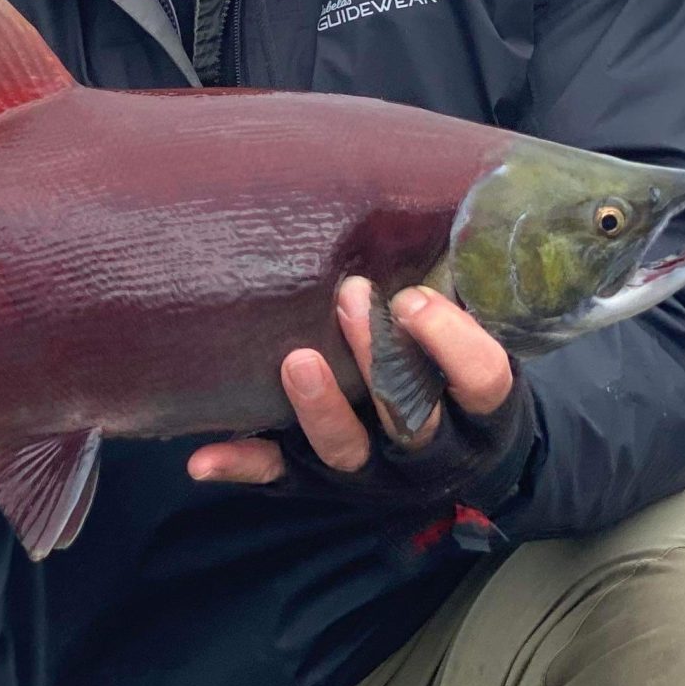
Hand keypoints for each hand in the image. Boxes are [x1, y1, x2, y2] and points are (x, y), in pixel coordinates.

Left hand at [186, 277, 514, 485]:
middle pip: (412, 417)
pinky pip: (280, 475)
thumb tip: (433, 204)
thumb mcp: (476, 338)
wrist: (457, 461)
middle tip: (350, 297)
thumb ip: (459, 291)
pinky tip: (203, 458)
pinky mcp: (320, 482)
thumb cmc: (455, 372)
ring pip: (347, 451)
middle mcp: (432, 452)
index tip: (414, 297)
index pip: (481, 381)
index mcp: (481, 412)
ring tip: (295, 362)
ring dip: (320, 408)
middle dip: (379, 359)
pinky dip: (244, 465)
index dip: (452, 344)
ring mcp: (374, 473)